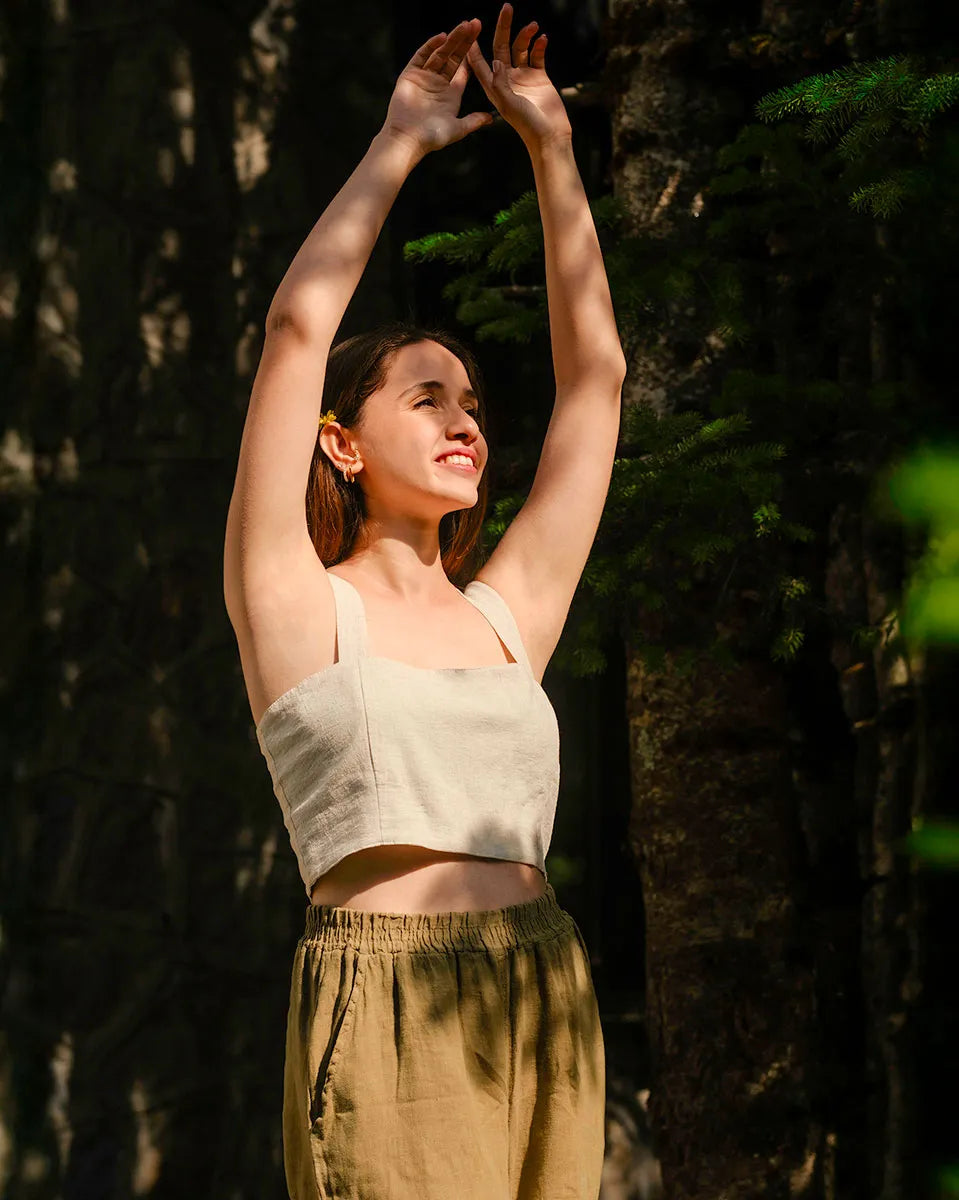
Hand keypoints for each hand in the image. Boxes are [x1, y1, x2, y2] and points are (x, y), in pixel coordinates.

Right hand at [381, 19, 494, 157]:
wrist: (408, 139)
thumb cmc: (432, 137)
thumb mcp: (458, 129)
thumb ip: (474, 121)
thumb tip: (491, 118)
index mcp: (451, 95)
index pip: (463, 70)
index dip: (472, 56)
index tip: (481, 41)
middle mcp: (438, 83)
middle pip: (453, 57)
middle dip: (464, 41)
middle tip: (476, 24)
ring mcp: (424, 77)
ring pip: (439, 53)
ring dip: (452, 39)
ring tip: (464, 26)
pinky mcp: (410, 74)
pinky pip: (421, 56)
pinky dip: (431, 46)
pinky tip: (442, 37)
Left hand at [466, 3, 572, 150]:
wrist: (550, 135)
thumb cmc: (527, 124)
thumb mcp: (508, 105)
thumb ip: (500, 83)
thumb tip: (496, 60)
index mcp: (494, 86)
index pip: (480, 62)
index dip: (475, 45)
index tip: (472, 26)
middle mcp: (506, 78)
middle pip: (502, 47)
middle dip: (503, 28)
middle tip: (507, 8)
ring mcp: (523, 76)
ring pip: (521, 48)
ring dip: (526, 35)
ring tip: (534, 26)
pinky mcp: (539, 76)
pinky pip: (537, 55)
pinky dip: (540, 45)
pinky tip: (543, 39)